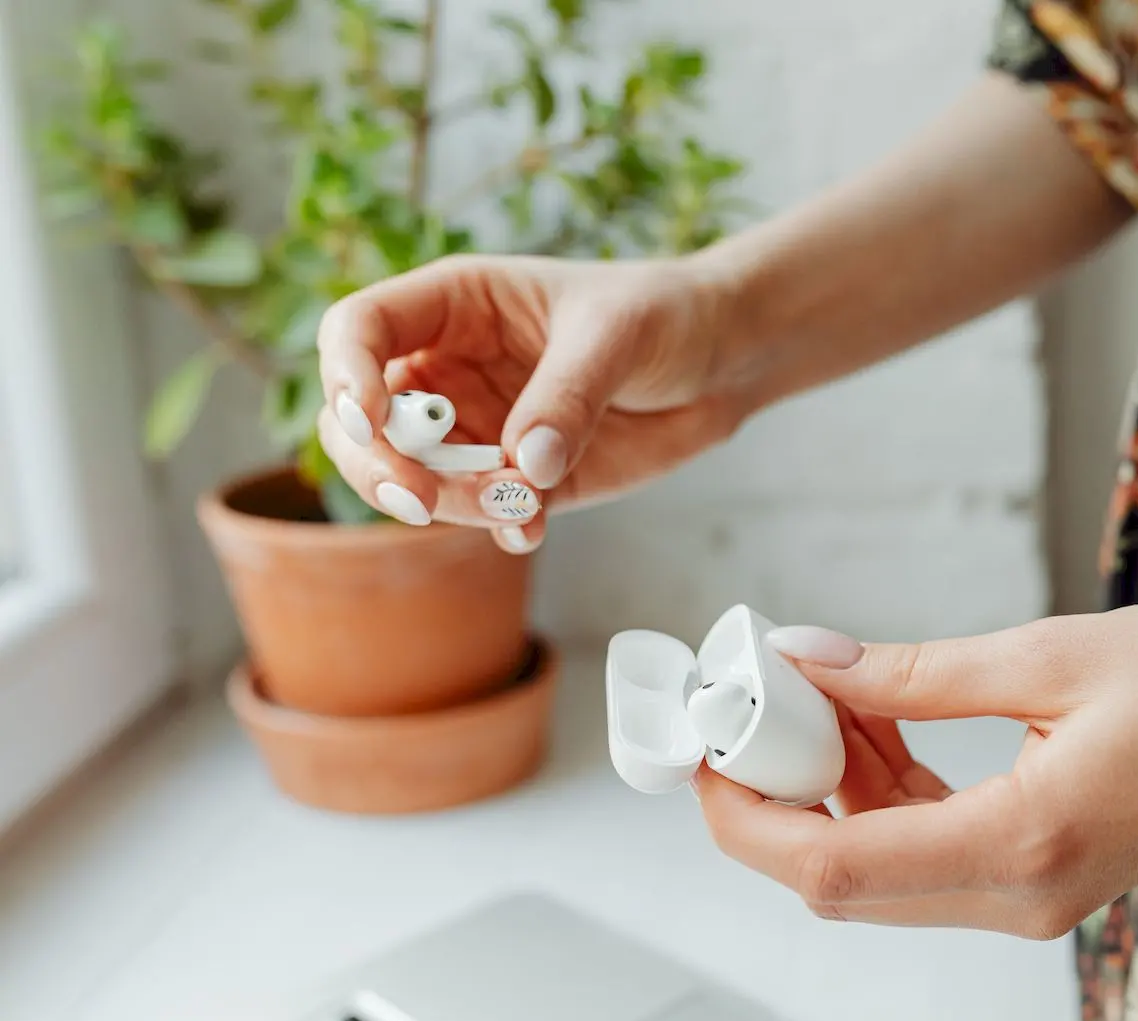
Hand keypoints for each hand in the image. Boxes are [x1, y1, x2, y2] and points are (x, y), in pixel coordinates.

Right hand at [315, 254, 751, 552]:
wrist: (721, 363)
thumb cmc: (664, 315)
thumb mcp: (619, 334)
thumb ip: (569, 394)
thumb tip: (525, 465)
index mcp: (454, 305)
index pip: (358, 330)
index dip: (345, 375)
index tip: (370, 419)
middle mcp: (450, 368)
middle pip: (359, 422)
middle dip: (377, 465)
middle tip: (421, 500)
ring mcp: (479, 429)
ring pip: (413, 478)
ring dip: (449, 504)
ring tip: (520, 505)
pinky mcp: (519, 479)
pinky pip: (480, 513)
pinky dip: (497, 526)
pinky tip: (532, 527)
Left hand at [692, 604, 1137, 938]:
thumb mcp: (1045, 655)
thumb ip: (910, 672)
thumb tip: (804, 661)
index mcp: (1023, 845)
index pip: (833, 866)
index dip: (746, 817)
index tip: (704, 750)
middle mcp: (1022, 899)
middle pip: (842, 882)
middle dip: (776, 801)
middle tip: (750, 710)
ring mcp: (1034, 900)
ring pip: (879, 869)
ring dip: (831, 791)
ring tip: (827, 694)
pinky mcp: (1043, 878)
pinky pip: (928, 854)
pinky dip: (883, 796)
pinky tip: (882, 722)